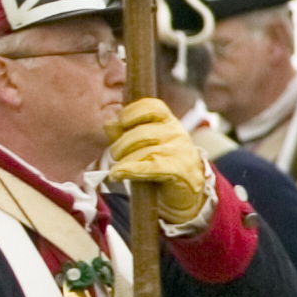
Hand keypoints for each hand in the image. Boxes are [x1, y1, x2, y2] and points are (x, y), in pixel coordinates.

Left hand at [99, 99, 215, 226]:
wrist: (187, 191)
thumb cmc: (162, 163)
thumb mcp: (143, 144)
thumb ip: (125, 133)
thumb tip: (109, 124)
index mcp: (168, 121)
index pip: (150, 105)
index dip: (130, 113)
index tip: (122, 125)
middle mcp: (176, 132)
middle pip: (140, 133)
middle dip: (121, 145)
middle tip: (116, 155)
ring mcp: (179, 150)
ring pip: (142, 151)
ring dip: (124, 162)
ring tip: (119, 169)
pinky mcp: (178, 170)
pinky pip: (148, 167)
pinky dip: (129, 170)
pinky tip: (117, 174)